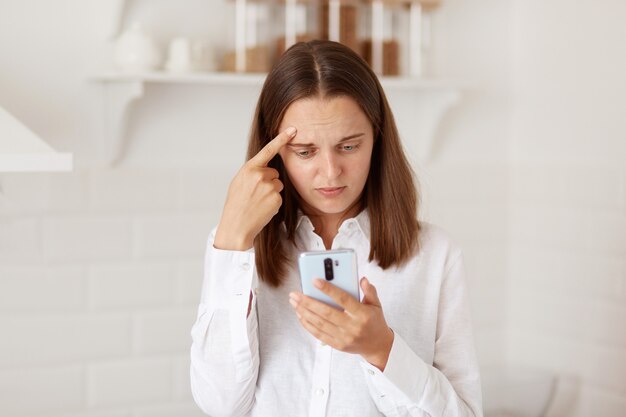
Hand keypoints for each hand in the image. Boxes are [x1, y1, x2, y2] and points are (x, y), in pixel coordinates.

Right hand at [214, 127, 296, 249]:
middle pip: (274, 173)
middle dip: (268, 181)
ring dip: (271, 192)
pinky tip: (262, 208)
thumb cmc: (236, 204)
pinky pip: (279, 196)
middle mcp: (260, 175)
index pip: (268, 150)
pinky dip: (273, 202)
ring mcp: (269, 187)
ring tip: (257, 202)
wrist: (236, 225)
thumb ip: (252, 172)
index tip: (293, 129)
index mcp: (249, 168)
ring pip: (278, 184)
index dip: (281, 138)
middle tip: (255, 194)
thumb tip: (264, 168)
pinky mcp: (276, 198)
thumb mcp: (239, 182)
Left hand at [289, 277, 393, 370]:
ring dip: (304, 312)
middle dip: (308, 302)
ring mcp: (344, 337)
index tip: (314, 280)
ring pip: (320, 324)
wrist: (378, 346)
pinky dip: (307, 324)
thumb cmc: (375, 321)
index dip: (328, 289)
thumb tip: (362, 279)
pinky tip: (300, 315)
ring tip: (294, 302)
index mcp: (362, 314)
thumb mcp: (376, 304)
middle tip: (295, 293)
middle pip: (326, 312)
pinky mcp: (337, 345)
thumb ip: (369, 291)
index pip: (343, 299)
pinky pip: (319, 334)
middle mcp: (352, 326)